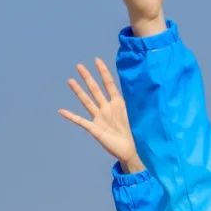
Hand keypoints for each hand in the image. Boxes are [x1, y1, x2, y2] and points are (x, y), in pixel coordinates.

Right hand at [58, 58, 144, 172]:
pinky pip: (80, 121)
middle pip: (95, 90)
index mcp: (118, 104)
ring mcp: (99, 118)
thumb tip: (148, 91)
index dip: (103, 73)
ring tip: (70, 80)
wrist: (131, 151)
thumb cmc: (136, 134)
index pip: (109, 85)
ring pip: (87, 101)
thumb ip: (138, 105)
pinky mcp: (94, 129)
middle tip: (79, 65)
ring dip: (78, 91)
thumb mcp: (138, 117)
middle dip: (88, 77)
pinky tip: (61, 111)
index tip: (97, 60)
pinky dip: (71, 116)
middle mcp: (107, 108)